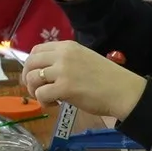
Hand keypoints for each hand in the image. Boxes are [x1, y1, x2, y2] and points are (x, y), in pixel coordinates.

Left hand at [21, 41, 146, 119]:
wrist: (123, 90)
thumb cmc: (106, 78)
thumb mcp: (84, 59)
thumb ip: (64, 61)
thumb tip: (44, 71)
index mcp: (67, 46)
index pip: (37, 50)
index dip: (31, 64)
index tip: (35, 76)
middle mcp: (62, 55)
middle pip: (31, 63)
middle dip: (28, 78)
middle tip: (36, 90)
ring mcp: (63, 70)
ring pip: (33, 78)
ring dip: (35, 91)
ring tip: (48, 98)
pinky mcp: (64, 87)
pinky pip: (41, 93)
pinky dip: (43, 101)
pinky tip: (55, 104)